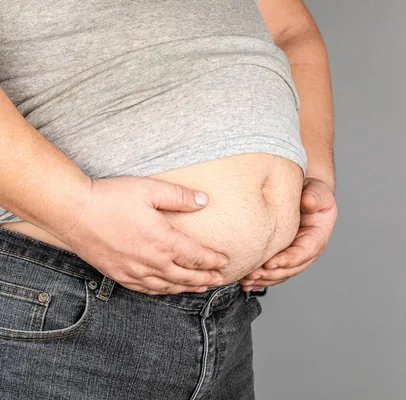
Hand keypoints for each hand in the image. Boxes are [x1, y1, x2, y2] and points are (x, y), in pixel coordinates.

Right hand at [56, 176, 228, 294]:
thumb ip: (180, 196)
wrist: (72, 211)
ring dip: (188, 288)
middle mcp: (151, 262)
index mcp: (163, 242)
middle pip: (186, 276)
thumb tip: (204, 200)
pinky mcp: (118, 275)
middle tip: (221, 279)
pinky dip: (163, 292)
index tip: (226, 262)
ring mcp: (133, 272)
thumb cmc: (111, 198)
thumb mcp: (150, 189)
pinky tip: (168, 290)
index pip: (197, 257)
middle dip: (206, 278)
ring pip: (168, 286)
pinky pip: (146, 290)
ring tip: (202, 287)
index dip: (214, 261)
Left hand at [239, 177, 336, 290]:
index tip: (270, 263)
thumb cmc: (313, 194)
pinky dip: (260, 278)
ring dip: (264, 279)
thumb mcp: (318, 193)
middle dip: (271, 274)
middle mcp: (306, 251)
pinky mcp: (283, 256)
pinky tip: (247, 282)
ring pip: (280, 274)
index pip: (303, 253)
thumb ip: (315, 197)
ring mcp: (294, 256)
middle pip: (290, 269)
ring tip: (247, 281)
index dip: (287, 260)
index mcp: (316, 238)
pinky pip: (272, 271)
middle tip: (253, 274)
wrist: (306, 195)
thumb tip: (309, 202)